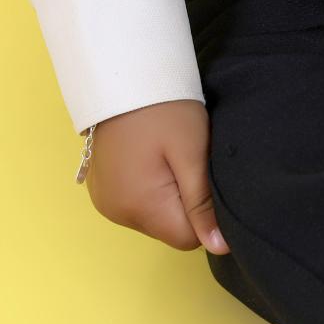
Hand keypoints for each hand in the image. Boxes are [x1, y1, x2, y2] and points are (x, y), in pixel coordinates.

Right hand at [82, 98, 230, 253]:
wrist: (124, 76)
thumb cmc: (164, 110)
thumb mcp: (192, 153)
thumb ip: (203, 203)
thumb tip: (220, 247)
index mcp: (140, 207)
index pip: (188, 238)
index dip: (205, 214)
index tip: (206, 179)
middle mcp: (118, 213)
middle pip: (169, 228)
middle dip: (185, 202)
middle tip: (188, 161)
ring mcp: (106, 203)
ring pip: (154, 216)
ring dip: (167, 195)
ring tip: (168, 155)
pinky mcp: (102, 190)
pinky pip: (136, 203)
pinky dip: (149, 189)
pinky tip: (152, 159)